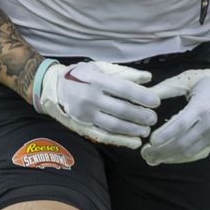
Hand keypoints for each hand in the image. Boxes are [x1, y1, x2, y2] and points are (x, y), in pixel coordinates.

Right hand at [32, 59, 159, 148]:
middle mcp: (89, 97)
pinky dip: (120, 140)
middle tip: (153, 118)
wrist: (54, 87)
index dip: (141, 96)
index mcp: (96, 79)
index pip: (123, 89)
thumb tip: (148, 77)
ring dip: (132, 129)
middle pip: (120, 109)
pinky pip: (104, 135)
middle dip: (140, 115)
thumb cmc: (82, 75)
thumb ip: (125, 73)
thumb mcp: (101, 67)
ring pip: (113, 125)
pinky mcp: (82, 126)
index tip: (156, 102)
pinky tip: (134, 141)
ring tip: (146, 130)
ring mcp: (85, 114)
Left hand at [142, 63, 209, 164]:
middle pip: (184, 142)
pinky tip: (168, 157)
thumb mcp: (188, 79)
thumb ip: (165, 89)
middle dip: (162, 150)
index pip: (182, 124)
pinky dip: (181, 158)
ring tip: (152, 157)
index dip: (165, 134)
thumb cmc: (209, 81)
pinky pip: (197, 154)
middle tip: (145, 152)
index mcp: (205, 104)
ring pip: (189, 152)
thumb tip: (145, 97)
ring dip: (169, 157)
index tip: (150, 141)